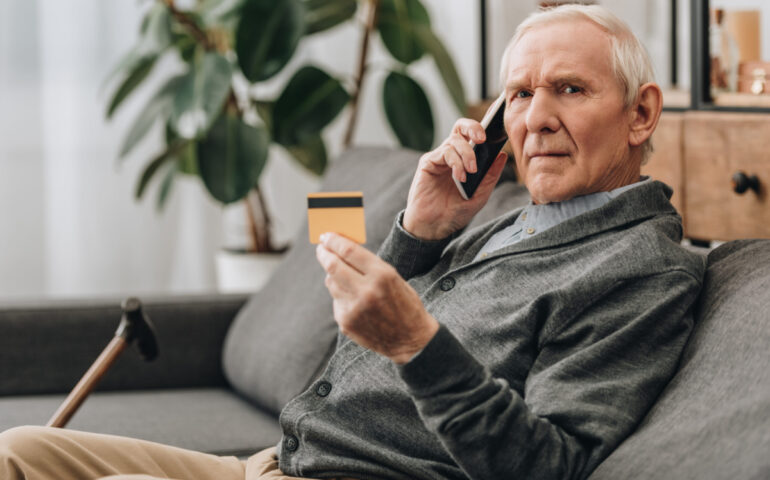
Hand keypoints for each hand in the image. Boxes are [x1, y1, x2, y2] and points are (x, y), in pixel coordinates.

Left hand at [316, 233, 438, 363]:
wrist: (411, 340)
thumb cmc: (404, 304)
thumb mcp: (393, 278)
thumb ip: (369, 265)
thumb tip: (341, 251)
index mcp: (382, 275)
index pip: (349, 251)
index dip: (334, 241)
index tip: (326, 235)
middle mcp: (366, 291)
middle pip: (333, 266)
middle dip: (324, 254)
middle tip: (321, 248)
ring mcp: (354, 308)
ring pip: (331, 283)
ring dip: (333, 275)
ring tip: (344, 276)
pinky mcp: (346, 322)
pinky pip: (336, 300)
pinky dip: (341, 295)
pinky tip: (355, 301)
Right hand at [403, 118, 508, 239]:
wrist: (434, 227)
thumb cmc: (454, 212)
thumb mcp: (480, 195)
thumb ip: (490, 175)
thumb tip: (502, 155)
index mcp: (465, 160)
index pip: (474, 136)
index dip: (485, 126)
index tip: (497, 120)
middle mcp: (452, 155)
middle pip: (461, 128)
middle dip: (474, 128)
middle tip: (482, 139)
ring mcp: (439, 157)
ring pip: (455, 140)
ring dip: (466, 154)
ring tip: (470, 172)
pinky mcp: (428, 163)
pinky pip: (445, 152)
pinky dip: (455, 162)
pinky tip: (460, 176)